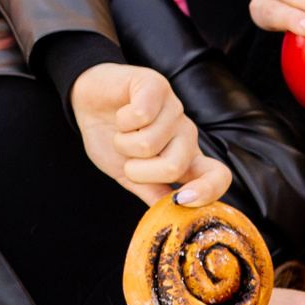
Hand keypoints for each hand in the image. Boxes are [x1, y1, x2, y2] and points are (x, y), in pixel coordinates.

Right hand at [70, 63, 230, 204]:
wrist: (87, 102)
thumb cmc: (110, 137)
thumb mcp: (129, 175)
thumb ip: (153, 193)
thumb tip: (174, 219)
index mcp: (185, 158)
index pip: (218, 176)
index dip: (207, 192)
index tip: (180, 198)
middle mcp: (186, 134)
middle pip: (174, 167)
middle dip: (137, 170)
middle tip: (127, 157)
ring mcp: (174, 109)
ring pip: (150, 144)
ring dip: (123, 143)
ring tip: (122, 132)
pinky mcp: (157, 85)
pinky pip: (141, 115)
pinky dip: (122, 121)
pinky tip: (122, 113)